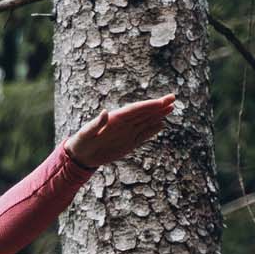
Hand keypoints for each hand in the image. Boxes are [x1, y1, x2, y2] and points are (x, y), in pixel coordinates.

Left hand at [64, 92, 178, 170]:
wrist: (81, 155)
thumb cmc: (81, 142)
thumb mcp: (87, 133)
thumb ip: (96, 124)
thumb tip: (105, 112)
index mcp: (116, 118)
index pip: (136, 110)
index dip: (149, 105)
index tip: (162, 101)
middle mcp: (124, 123)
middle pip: (144, 112)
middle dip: (159, 106)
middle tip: (173, 98)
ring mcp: (127, 132)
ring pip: (146, 122)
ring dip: (158, 115)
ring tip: (171, 107)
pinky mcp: (128, 143)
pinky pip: (143, 135)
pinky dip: (152, 130)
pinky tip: (161, 124)